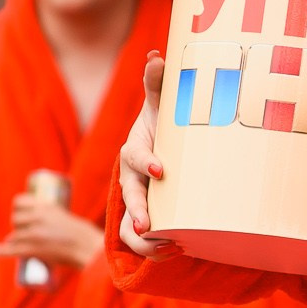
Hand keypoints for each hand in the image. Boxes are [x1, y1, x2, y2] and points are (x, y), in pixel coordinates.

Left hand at [0, 195, 103, 270]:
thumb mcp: (66, 218)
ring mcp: (32, 234)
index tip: (20, 213)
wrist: (88, 249)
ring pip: (14, 235)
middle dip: (17, 226)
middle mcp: (36, 218)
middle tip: (24, 232)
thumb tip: (44, 225)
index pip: (19, 202)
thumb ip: (53, 219)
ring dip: (14, 240)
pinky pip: (11, 249)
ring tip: (20, 245)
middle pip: (15, 219)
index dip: (17, 208)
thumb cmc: (84, 235)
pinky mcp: (32, 249)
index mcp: (45, 207)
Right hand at [117, 53, 174, 257]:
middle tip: (150, 227)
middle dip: (138, 212)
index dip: (146, 163)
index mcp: (135, 151)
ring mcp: (137, 201)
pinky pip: (141, 241)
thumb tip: (157, 57)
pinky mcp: (145, 219)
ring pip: (129, 227)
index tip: (162, 170)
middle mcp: (132, 179)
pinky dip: (154, 249)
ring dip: (145, 241)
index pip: (135, 157)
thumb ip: (159, 84)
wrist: (161, 151)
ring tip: (168, 247)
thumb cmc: (164, 125)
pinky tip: (176, 251)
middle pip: (129, 198)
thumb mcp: (163, 105)